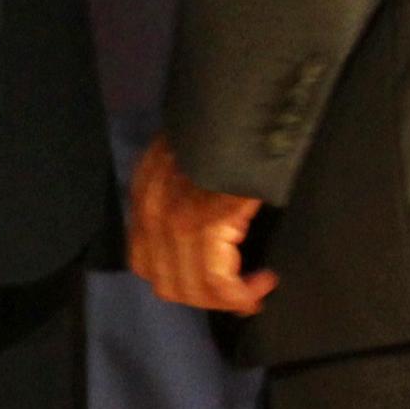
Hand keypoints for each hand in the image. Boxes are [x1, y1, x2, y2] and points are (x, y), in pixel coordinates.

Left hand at [129, 137, 271, 315]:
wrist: (244, 111)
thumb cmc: (226, 136)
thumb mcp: (193, 162)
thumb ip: (185, 195)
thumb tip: (209, 240)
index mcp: (144, 196)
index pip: (144, 263)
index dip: (179, 282)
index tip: (213, 285)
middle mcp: (150, 212)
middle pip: (167, 282)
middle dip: (205, 296)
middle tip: (238, 292)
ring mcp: (174, 220)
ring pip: (192, 287)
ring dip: (226, 297)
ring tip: (255, 287)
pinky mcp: (205, 224)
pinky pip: (218, 281)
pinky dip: (242, 292)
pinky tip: (265, 280)